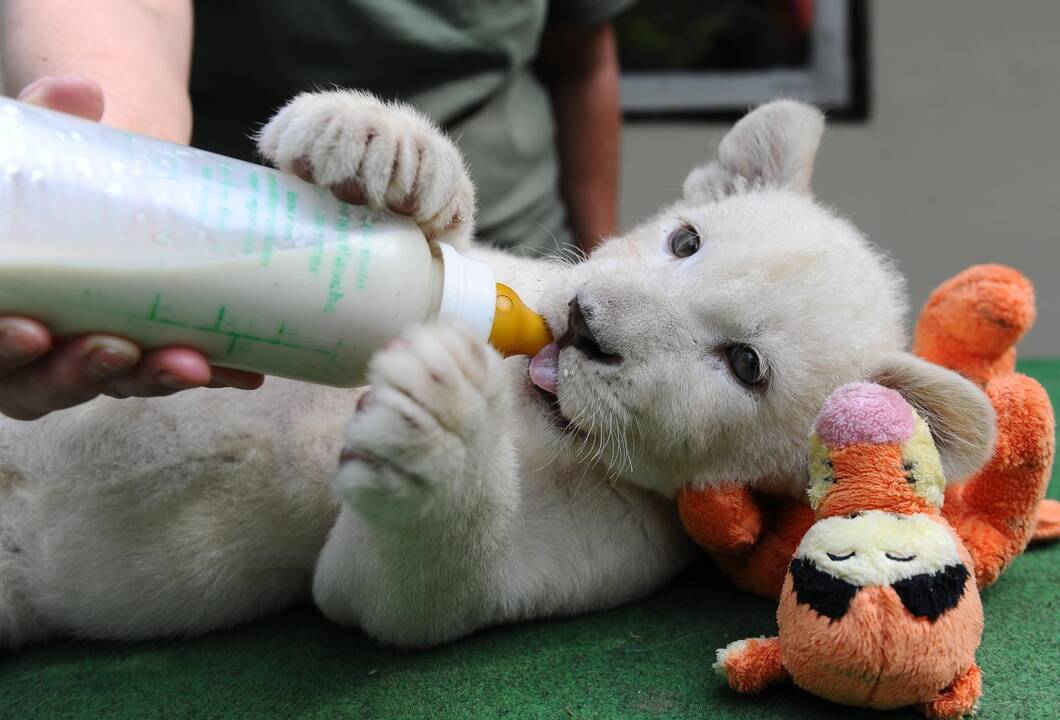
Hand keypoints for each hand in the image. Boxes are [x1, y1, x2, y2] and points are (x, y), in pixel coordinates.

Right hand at [0, 74, 262, 420]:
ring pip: (111, 384)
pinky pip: (171, 373)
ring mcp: (86, 357)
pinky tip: (245, 371)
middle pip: (43, 382)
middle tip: (119, 349)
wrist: (99, 191)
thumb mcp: (38, 150)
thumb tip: (81, 89)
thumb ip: (48, 121)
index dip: (0, 348)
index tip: (33, 330)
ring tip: (192, 363)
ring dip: (151, 378)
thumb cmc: (52, 178)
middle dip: (81, 371)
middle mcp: (27, 346)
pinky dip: (209, 372)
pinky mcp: (142, 355)